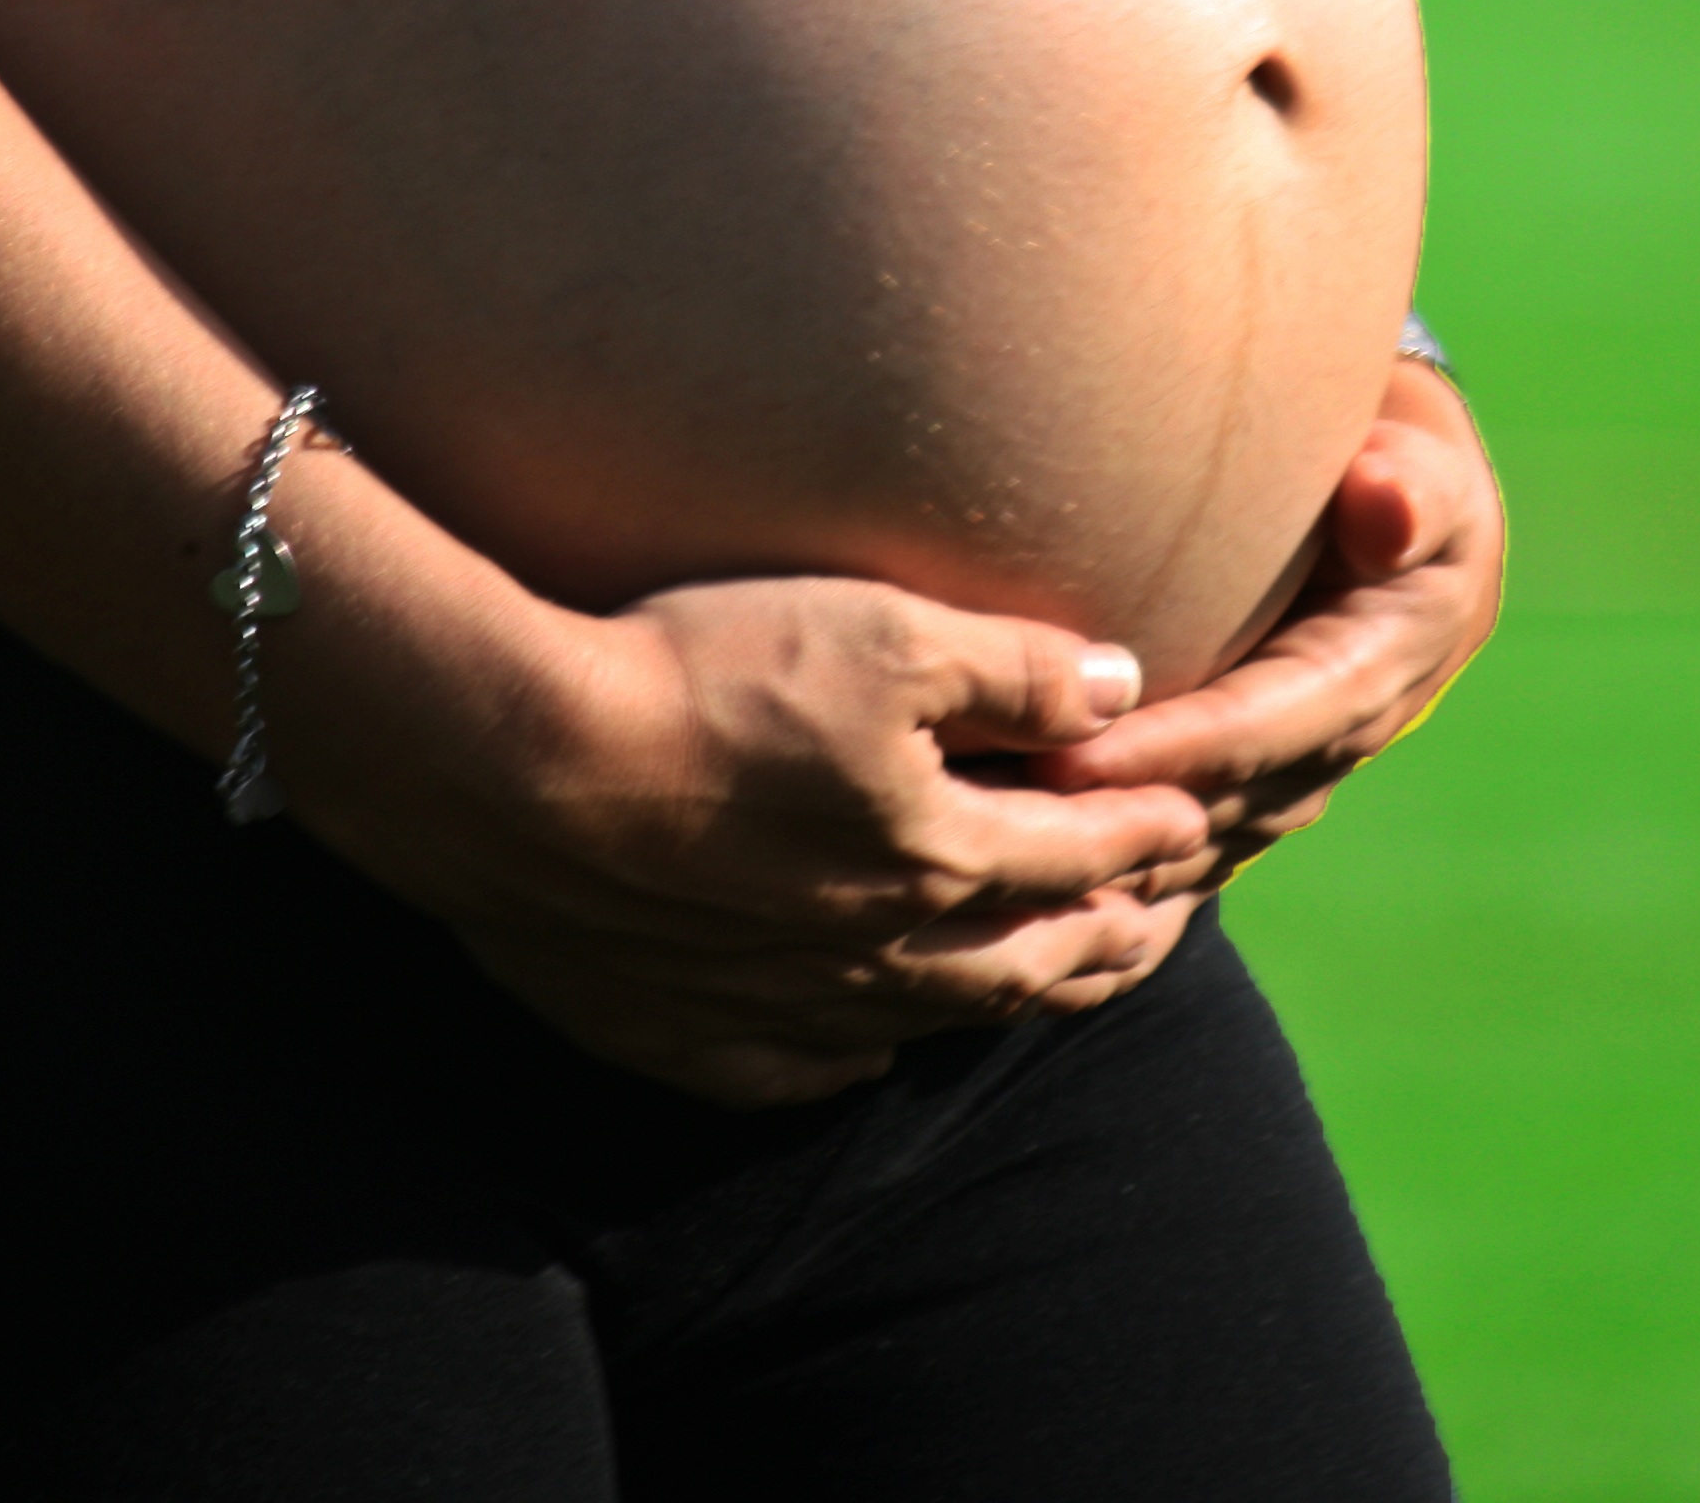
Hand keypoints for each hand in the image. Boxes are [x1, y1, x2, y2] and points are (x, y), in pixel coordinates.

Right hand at [276, 567, 1212, 1108]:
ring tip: (1043, 975)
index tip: (1191, 819)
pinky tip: (866, 1041)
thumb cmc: (700, 677)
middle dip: (1105, 936)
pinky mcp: (690, 1042)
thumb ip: (1014, 666)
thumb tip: (1126, 684)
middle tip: (1153, 920)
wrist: (508, 770)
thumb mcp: (881, 631)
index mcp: (941, 855)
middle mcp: (881, 956)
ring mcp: (784, 1013)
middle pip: (1027, 961)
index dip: (1145, 833)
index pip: (1082, 853)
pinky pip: (809, 1067)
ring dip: (1003, 995)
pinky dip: (861, 1050)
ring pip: (931, 1021)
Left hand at [1033, 354, 1501, 898]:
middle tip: (983, 817)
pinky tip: (997, 886)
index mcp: (1368, 678)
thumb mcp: (1421, 465)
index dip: (1164, 753)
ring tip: (974, 844)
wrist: (1399, 522)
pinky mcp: (1233, 796)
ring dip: (1081, 858)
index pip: (1254, 730)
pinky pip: (1160, 859)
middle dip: (1097, 824)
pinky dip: (1089, 874)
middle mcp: (1322, 751)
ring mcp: (1276, 785)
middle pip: (1201, 811)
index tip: (1064, 758)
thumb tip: (1388, 506)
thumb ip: (1409, 487)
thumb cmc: (1398, 469)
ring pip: (1173, 850)